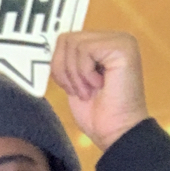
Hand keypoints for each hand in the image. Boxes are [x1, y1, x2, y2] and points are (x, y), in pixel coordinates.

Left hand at [50, 31, 148, 151]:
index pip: (65, 41)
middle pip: (66, 39)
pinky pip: (85, 49)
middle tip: (81, 91)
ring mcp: (121, 40)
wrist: (115, 132)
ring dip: (76, 74)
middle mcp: (114, 38)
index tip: (71, 88)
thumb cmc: (98, 114)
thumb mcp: (74, 81)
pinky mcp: (122, 47)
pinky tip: (99, 85)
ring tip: (90, 90)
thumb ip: (66, 61)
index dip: (59, 66)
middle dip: (66, 70)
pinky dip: (85, 72)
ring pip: (74, 44)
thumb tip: (46, 47)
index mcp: (103, 45)